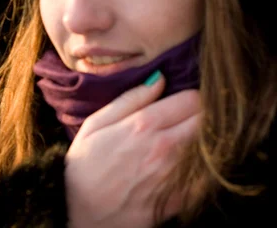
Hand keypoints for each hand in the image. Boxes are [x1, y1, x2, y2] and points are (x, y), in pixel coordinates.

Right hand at [64, 72, 200, 227]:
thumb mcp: (95, 124)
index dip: (190, 96)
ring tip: (189, 139)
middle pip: (207, 120)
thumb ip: (130, 99)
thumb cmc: (84, 165)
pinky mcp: (182, 199)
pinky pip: (210, 177)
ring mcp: (176, 175)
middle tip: (189, 118)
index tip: (182, 100)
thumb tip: (159, 79)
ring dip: (205, 138)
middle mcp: (166, 147)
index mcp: (144, 125)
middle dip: (202, 114)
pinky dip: (207, 167)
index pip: (191, 99)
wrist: (80, 213)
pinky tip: (191, 164)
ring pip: (211, 146)